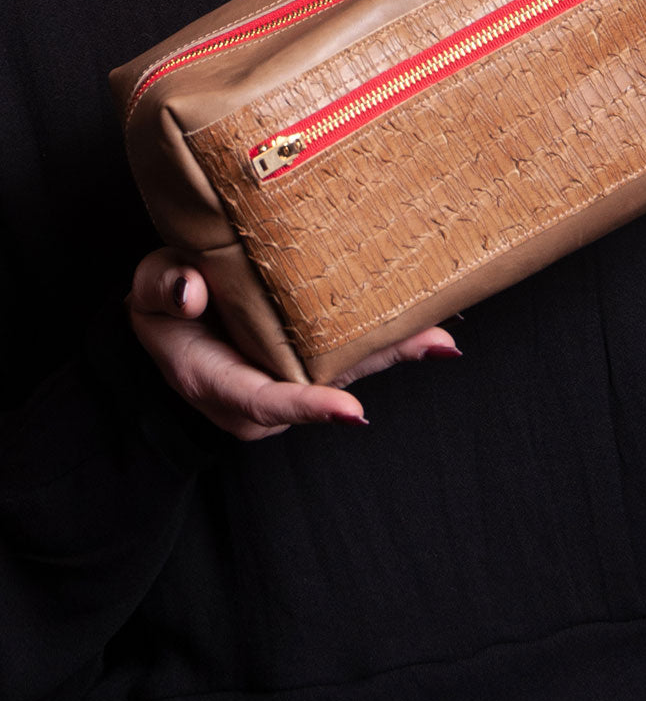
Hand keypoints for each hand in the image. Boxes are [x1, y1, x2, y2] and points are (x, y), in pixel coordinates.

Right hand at [125, 248, 460, 441]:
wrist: (168, 322)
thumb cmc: (160, 311)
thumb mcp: (148, 296)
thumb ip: (164, 291)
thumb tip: (190, 291)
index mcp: (221, 384)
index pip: (267, 401)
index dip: (308, 407)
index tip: (350, 409)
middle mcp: (266, 391)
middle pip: (330, 382)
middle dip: (380, 364)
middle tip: (434, 346)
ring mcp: (290, 376)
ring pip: (347, 365)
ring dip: (395, 348)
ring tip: (443, 335)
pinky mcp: (306, 357)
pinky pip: (347, 347)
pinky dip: (383, 335)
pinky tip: (424, 321)